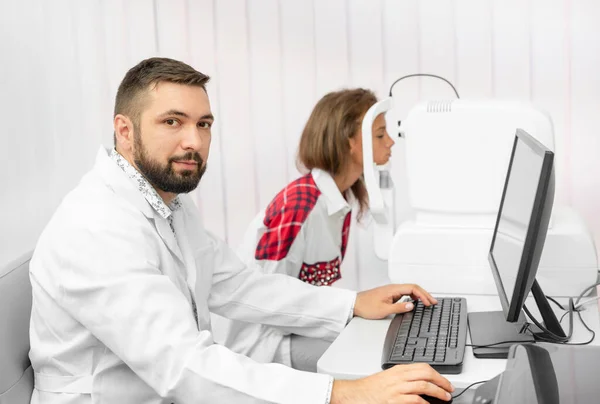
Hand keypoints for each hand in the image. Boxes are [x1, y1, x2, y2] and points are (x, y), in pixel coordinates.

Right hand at [330, 363, 453, 403]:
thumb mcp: (388, 378)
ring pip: (423, 385)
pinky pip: (415, 399)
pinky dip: (424, 402)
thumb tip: (420, 382)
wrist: (355, 395)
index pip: (423, 366)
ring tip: (444, 398)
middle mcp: (399, 377)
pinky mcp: (394, 400)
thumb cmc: (370, 388)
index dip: (437, 374)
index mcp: (398, 370)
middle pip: (426, 373)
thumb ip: (403, 378)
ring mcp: (397, 388)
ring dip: (437, 392)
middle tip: (449, 389)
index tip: (445, 382)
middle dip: (441, 381)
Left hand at [354, 284, 436, 318]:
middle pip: (413, 288)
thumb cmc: (366, 306)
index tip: (429, 302)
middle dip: (424, 294)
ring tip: (427, 303)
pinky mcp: (390, 295)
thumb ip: (399, 308)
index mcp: (393, 289)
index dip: (423, 295)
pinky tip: (416, 302)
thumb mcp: (384, 310)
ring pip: (409, 290)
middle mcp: (393, 288)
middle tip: (433, 302)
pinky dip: (413, 297)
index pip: (413, 288)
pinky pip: (404, 293)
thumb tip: (412, 306)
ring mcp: (392, 291)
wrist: (355, 304)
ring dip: (419, 295)